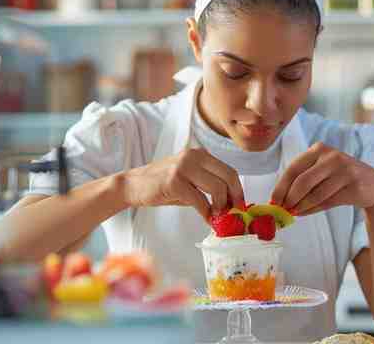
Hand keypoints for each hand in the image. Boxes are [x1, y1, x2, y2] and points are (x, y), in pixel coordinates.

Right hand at [121, 148, 243, 220]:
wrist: (133, 185)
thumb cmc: (162, 185)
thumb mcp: (189, 179)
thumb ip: (208, 185)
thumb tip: (230, 203)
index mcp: (200, 154)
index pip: (229, 170)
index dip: (238, 190)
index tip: (240, 205)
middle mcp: (194, 156)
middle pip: (228, 176)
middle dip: (235, 198)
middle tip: (234, 214)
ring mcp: (184, 168)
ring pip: (217, 188)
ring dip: (221, 207)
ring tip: (218, 217)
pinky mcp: (174, 182)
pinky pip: (200, 200)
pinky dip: (206, 213)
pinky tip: (206, 219)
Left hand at [271, 142, 373, 215]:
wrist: (372, 184)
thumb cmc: (338, 178)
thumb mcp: (320, 171)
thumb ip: (301, 181)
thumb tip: (279, 200)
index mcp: (319, 149)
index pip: (293, 168)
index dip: (281, 186)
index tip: (272, 201)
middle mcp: (332, 157)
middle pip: (303, 181)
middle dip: (289, 198)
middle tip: (281, 210)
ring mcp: (345, 171)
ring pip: (315, 194)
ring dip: (300, 207)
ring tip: (293, 213)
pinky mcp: (354, 186)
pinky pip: (327, 201)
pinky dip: (312, 209)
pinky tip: (304, 213)